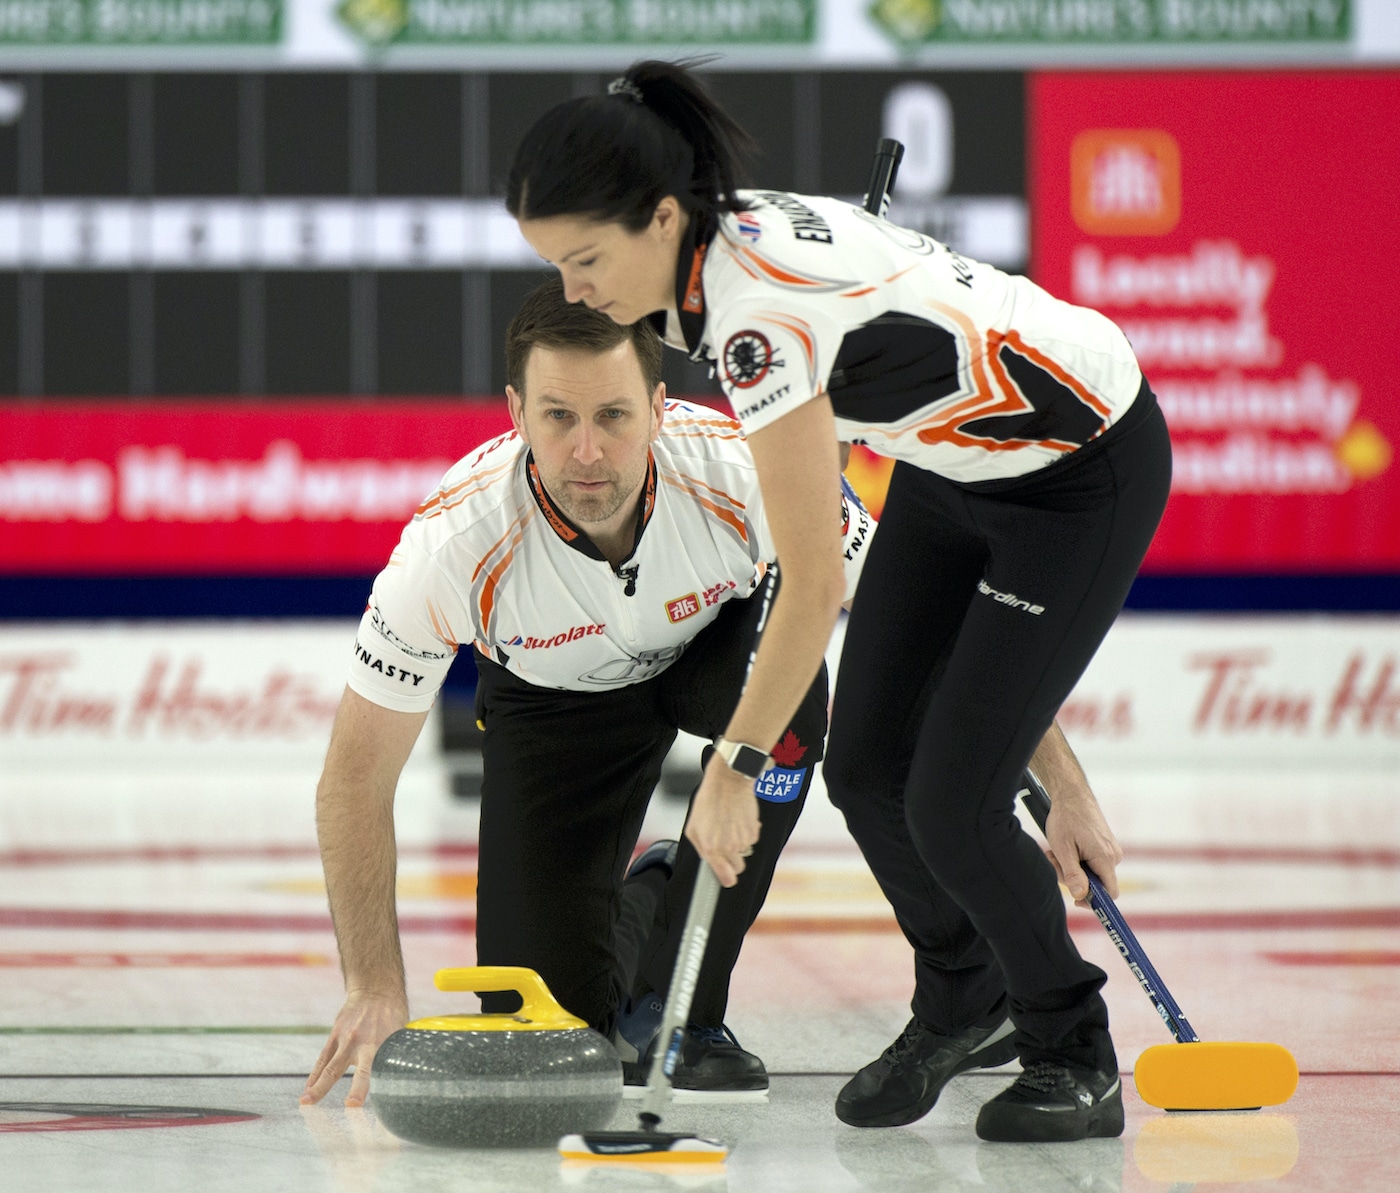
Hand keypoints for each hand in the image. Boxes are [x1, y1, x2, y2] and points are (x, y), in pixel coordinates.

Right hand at [302, 989, 408, 1106]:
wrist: (375, 990)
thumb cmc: (392, 1015)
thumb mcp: (400, 1034)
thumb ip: (395, 1057)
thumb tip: (404, 1080)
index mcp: (385, 1045)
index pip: (385, 1072)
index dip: (385, 1087)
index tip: (383, 1102)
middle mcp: (366, 1043)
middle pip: (361, 1071)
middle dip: (357, 1090)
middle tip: (351, 1105)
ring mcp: (348, 1039)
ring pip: (332, 1067)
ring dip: (319, 1086)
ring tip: (306, 1102)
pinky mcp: (336, 1034)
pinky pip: (324, 1058)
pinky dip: (315, 1074)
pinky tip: (308, 1088)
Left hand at [685, 755, 760, 886]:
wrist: (728, 782)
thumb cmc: (708, 801)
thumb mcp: (693, 827)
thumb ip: (701, 849)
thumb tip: (710, 863)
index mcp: (711, 849)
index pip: (726, 878)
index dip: (727, 879)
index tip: (727, 878)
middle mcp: (729, 848)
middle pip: (738, 868)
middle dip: (733, 861)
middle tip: (726, 845)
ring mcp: (743, 840)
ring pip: (745, 853)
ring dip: (739, 845)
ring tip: (730, 826)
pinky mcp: (754, 831)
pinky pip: (751, 840)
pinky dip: (746, 833)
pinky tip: (738, 820)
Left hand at [1043, 792, 1123, 909]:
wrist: (1071, 794)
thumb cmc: (1066, 819)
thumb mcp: (1063, 849)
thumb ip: (1072, 874)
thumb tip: (1081, 896)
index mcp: (1106, 858)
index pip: (1110, 893)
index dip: (1095, 902)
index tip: (1075, 900)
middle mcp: (1114, 855)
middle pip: (1097, 883)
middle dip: (1074, 878)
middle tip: (1054, 861)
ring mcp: (1111, 850)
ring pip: (1092, 873)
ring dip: (1072, 867)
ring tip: (1056, 851)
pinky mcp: (1105, 845)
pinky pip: (1093, 862)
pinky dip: (1077, 860)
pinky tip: (1065, 847)